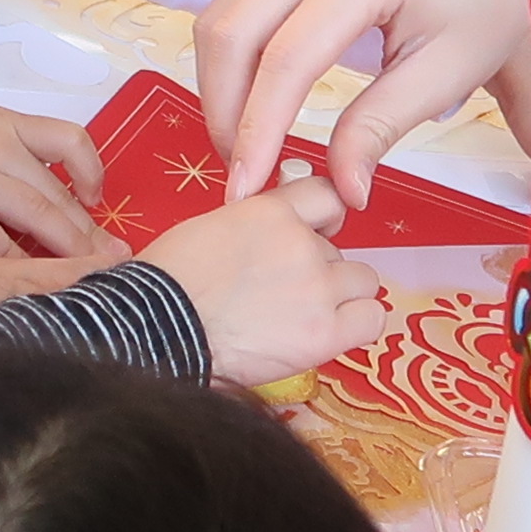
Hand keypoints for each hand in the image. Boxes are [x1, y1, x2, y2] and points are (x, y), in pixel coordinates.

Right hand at [0, 91, 114, 257]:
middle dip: (88, 232)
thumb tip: (51, 198)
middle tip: (112, 260)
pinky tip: (27, 277)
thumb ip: (8, 152)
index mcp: (3, 121)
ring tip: (86, 273)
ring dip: (66, 250)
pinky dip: (16, 262)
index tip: (96, 199)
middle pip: (56, 193)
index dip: (93, 172)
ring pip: (36, 216)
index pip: (70, 139)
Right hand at [144, 176, 380, 386]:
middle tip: (286, 295)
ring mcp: (317, 288)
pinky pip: (373, 319)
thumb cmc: (166, 286)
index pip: (326, 196)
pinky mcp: (325, 333)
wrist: (157, 330)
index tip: (314, 236)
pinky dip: (358, 326)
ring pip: (363, 281)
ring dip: (341, 297)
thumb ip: (250, 226)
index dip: (322, 221)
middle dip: (320, 270)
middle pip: (339, 250)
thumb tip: (267, 235)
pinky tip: (332, 334)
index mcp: (270, 211)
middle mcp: (301, 243)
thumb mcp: (208, 230)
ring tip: (305, 318)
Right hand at [193, 0, 529, 209]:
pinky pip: (236, 8)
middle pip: (232, 31)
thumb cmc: (484, 5)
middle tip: (242, 172)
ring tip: (245, 146)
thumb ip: (383, 127)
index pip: (287, 57)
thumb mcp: (448, 73)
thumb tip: (343, 191)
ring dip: (220, 88)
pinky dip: (232, 64)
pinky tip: (252, 106)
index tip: (248, 185)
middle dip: (225, 111)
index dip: (259, 127)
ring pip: (221, 18)